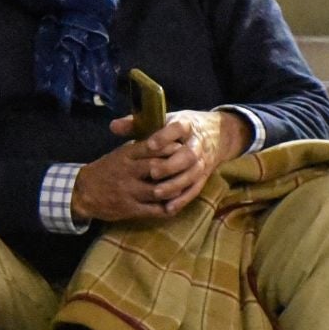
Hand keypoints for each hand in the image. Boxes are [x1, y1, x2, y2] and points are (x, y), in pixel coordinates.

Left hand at [103, 108, 249, 215]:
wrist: (215, 134)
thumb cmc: (176, 129)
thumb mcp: (160, 121)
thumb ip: (136, 124)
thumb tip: (113, 126)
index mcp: (185, 125)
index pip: (178, 128)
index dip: (165, 137)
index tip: (150, 145)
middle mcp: (197, 143)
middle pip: (188, 155)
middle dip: (170, 165)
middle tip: (152, 173)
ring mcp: (202, 161)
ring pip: (193, 174)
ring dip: (175, 185)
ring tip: (157, 193)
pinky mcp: (204, 176)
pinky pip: (195, 189)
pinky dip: (183, 199)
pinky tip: (169, 208)